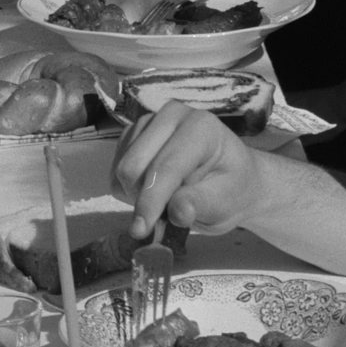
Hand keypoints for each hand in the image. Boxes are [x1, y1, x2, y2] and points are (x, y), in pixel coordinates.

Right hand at [111, 102, 266, 237]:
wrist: (229, 179)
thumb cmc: (230, 190)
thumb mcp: (224, 202)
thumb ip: (200, 205)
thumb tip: (178, 213)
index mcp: (200, 127)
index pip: (165, 167)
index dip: (151, 201)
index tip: (141, 231)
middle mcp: (170, 116)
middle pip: (133, 166)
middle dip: (141, 199)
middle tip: (161, 218)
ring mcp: (147, 123)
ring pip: (121, 170)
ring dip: (135, 196)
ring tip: (164, 201)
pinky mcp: (131, 135)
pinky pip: (115, 171)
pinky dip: (128, 190)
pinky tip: (152, 191)